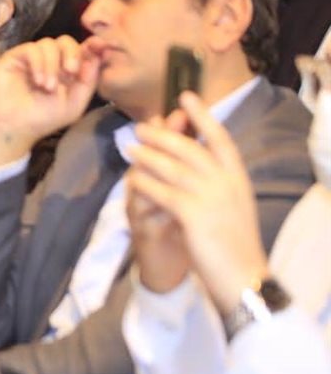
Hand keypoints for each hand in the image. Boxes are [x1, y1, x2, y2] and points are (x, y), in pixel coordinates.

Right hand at [0, 36, 100, 164]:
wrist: (14, 127)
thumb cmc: (43, 118)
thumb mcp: (74, 104)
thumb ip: (88, 81)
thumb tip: (99, 55)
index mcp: (66, 70)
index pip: (81, 49)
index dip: (92, 46)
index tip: (100, 47)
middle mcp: (50, 61)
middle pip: (65, 41)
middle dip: (72, 53)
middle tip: (71, 71)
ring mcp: (32, 58)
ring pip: (48, 44)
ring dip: (52, 65)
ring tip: (48, 87)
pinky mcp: (15, 57)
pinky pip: (31, 49)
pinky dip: (38, 63)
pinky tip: (38, 81)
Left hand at [126, 92, 266, 313]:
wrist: (243, 277)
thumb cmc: (234, 242)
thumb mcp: (232, 204)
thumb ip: (217, 180)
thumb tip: (194, 157)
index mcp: (238, 177)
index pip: (219, 138)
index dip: (202, 115)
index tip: (185, 96)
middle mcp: (226, 182)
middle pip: (189, 148)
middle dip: (163, 135)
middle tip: (141, 127)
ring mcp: (210, 197)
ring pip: (172, 167)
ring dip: (147, 155)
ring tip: (130, 148)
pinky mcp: (193, 215)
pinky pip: (162, 191)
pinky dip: (145, 183)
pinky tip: (132, 178)